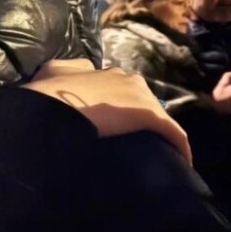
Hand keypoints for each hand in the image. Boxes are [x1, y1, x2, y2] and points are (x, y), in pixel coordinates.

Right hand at [24, 66, 191, 164]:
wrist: (53, 106)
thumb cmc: (49, 94)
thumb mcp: (53, 71)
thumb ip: (71, 68)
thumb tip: (85, 69)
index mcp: (106, 72)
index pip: (120, 88)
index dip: (118, 106)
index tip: (114, 124)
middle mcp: (128, 79)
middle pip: (141, 102)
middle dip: (138, 121)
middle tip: (131, 143)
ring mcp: (141, 97)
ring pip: (159, 117)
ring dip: (157, 134)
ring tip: (152, 156)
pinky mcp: (152, 117)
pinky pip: (173, 133)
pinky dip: (178, 147)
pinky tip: (181, 162)